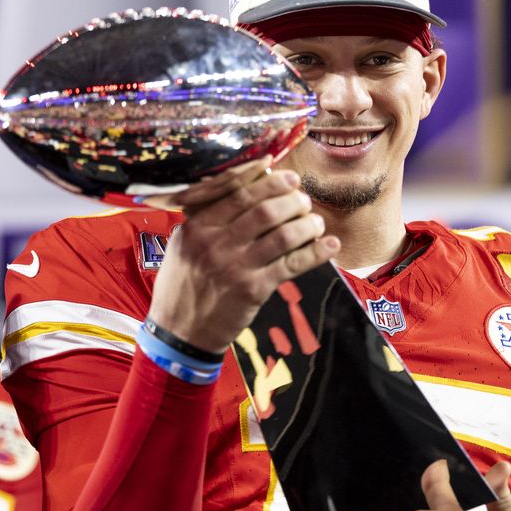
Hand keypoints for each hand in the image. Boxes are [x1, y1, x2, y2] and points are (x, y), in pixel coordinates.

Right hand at [148, 157, 339, 353]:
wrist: (180, 332)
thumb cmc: (184, 284)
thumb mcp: (183, 244)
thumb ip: (207, 216)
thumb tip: (247, 186)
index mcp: (197, 227)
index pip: (238, 193)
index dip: (269, 182)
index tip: (288, 177)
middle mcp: (214, 243)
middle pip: (265, 210)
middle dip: (293, 200)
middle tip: (304, 200)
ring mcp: (234, 267)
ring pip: (282, 235)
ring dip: (307, 224)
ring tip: (315, 222)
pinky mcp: (253, 289)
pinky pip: (292, 264)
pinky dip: (316, 252)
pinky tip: (330, 244)